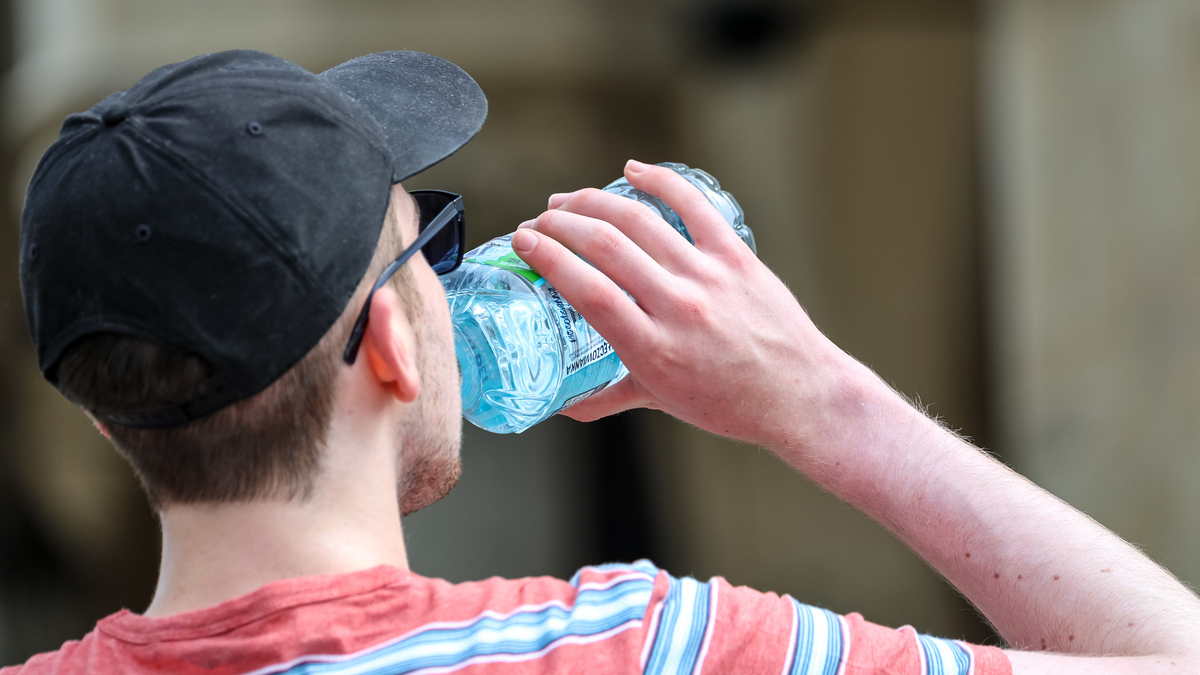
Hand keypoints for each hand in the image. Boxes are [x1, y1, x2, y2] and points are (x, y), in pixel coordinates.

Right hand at [512, 160, 854, 449]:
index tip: (524, 243)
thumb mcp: (659, 401)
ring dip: (595, 202)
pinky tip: (632, 170)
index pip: (587, 291)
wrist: (801, 395)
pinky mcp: (736, 256)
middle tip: (538, 222)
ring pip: (641, 221)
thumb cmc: (730, 403)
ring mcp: (709, 276)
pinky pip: (693, 206)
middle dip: (560, 224)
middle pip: (606, 247)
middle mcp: (679, 307)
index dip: (548, 258)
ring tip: (568, 201)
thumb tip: (562, 405)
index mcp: (652, 349)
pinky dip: (660, 181)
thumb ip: (606, 397)